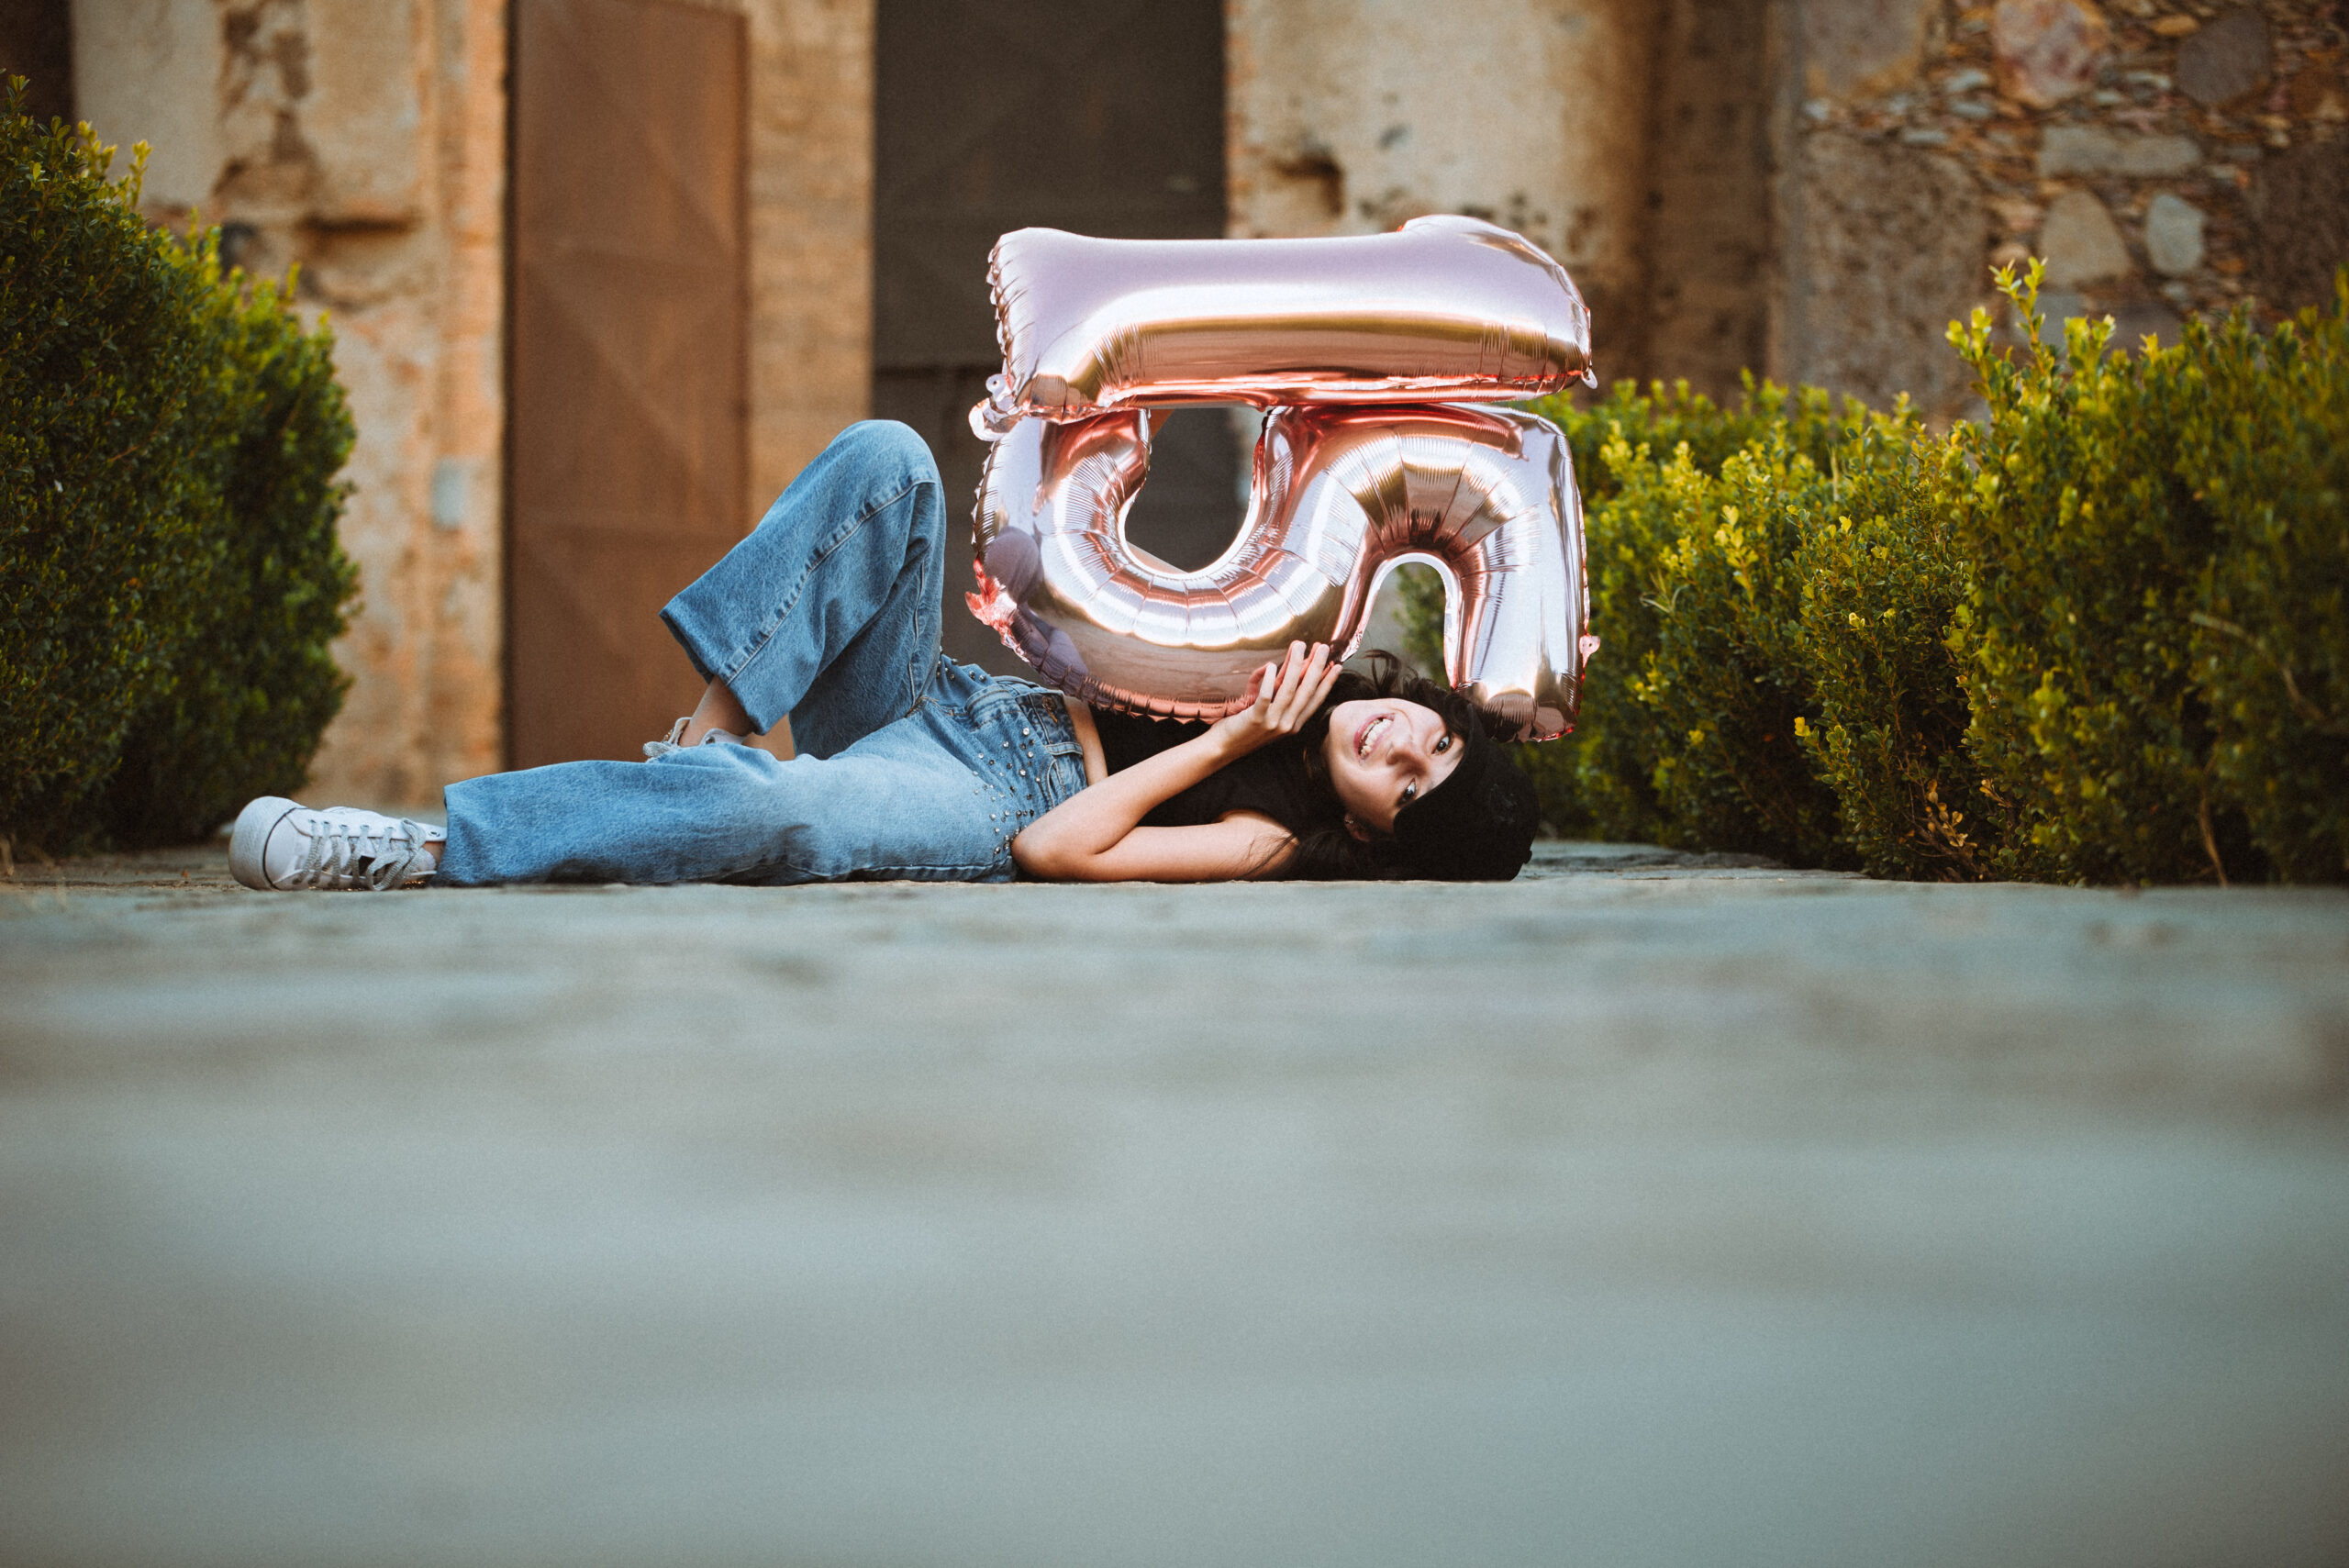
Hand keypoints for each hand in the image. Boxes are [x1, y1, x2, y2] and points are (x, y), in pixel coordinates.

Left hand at [1209, 641, 1340, 756]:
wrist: (1224, 748)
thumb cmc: (1245, 729)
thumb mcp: (1269, 715)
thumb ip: (1278, 697)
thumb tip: (1282, 671)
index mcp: (1294, 724)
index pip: (1315, 700)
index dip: (1327, 682)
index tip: (1336, 665)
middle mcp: (1287, 725)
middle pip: (1306, 691)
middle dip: (1317, 667)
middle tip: (1324, 648)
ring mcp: (1273, 723)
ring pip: (1289, 690)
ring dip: (1295, 665)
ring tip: (1300, 646)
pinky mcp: (1256, 719)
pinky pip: (1265, 697)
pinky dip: (1269, 680)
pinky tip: (1272, 666)